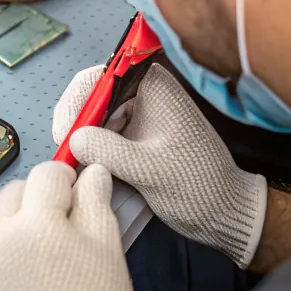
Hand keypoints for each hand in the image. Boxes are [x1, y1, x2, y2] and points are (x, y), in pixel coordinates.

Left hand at [0, 162, 143, 290]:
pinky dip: (9, 256)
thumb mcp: (107, 247)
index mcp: (36, 223)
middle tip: (65, 222)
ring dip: (20, 224)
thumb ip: (95, 200)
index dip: (66, 177)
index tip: (78, 189)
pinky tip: (33, 278)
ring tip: (49, 252)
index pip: (45, 174)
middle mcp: (0, 239)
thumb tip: (91, 172)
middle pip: (14, 192)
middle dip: (38, 197)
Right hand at [53, 64, 267, 267]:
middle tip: (66, 156)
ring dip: (82, 140)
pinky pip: (104, 135)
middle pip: (91, 97)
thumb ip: (106, 149)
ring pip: (95, 118)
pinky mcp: (136, 135)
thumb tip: (73, 138)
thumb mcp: (147, 168)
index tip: (66, 136)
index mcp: (152, 84)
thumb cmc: (195, 184)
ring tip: (75, 167)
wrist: (224, 212)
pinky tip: (87, 169)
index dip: (76, 104)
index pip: (98, 78)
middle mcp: (143, 92)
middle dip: (75, 124)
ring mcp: (139, 114)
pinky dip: (92, 151)